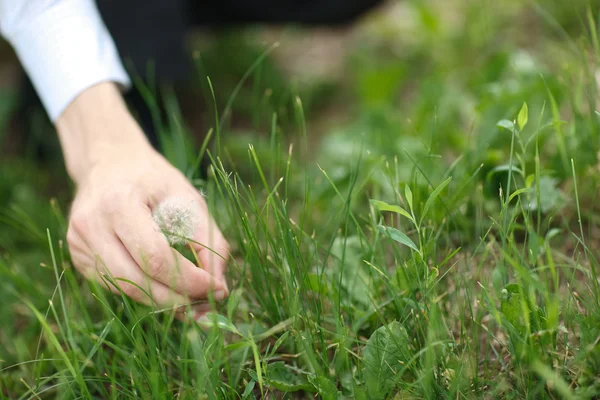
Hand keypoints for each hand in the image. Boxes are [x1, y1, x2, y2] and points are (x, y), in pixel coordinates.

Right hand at [56, 82, 228, 318]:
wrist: (109, 163)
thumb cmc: (154, 180)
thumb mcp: (188, 198)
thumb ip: (209, 240)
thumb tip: (219, 288)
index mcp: (119, 203)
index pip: (155, 257)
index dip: (188, 281)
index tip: (217, 289)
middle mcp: (91, 225)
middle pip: (137, 281)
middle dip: (178, 299)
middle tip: (208, 304)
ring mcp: (79, 244)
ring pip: (126, 290)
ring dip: (163, 302)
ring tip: (194, 302)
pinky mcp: (78, 258)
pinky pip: (116, 286)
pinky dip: (146, 292)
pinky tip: (169, 290)